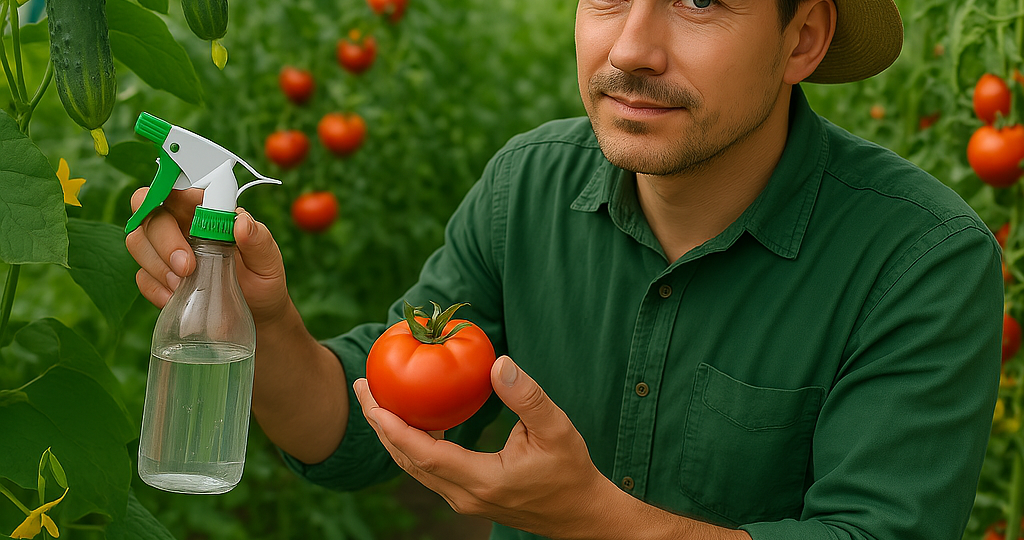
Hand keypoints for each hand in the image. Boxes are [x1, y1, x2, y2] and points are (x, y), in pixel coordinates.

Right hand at [125, 187, 289, 324]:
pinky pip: (141, 276)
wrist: (257, 314)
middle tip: (186, 267)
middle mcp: (182, 224)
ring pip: (138, 241)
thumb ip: (259, 239)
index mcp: (206, 210)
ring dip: (156, 264)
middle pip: (149, 212)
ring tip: (182, 284)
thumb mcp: (268, 260)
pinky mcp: (159, 276)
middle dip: (163, 239)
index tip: (188, 220)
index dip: (169, 192)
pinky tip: (174, 297)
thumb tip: (241, 221)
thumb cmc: (263, 279)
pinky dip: (155, 287)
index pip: (176, 187)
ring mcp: (166, 250)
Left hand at [353, 355, 624, 539]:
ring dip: (392, 434)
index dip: (392, 425)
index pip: (423, 453)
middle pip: (407, 460)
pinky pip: (428, 470)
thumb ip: (527, 397)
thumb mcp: (556, 429)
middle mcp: (464, 496)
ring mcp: (463, 500)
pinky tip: (415, 417)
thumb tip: (497, 362)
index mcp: (482, 480)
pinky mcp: (467, 497)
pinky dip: (413, 443)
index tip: (372, 396)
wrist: (581, 514)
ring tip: (378, 399)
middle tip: (363, 387)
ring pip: (414, 467)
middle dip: (380, 424)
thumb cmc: (571, 470)